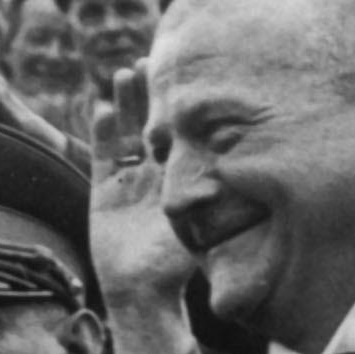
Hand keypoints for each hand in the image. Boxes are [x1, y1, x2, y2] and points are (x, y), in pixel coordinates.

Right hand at [90, 68, 197, 312]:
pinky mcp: (103, 191)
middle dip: (151, 94)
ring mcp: (127, 181)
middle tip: (152, 61)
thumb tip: (252, 172)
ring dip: (124, 104)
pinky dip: (102, 132)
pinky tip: (103, 108)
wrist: (141, 292)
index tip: (185, 76)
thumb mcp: (205, 225)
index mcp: (180, 179)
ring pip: (125, 133)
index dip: (179, 106)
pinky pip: (102, 156)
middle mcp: (155, 175)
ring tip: (125, 73)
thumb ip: (217, 201)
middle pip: (151, 125)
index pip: (181, 134)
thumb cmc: (177, 265)